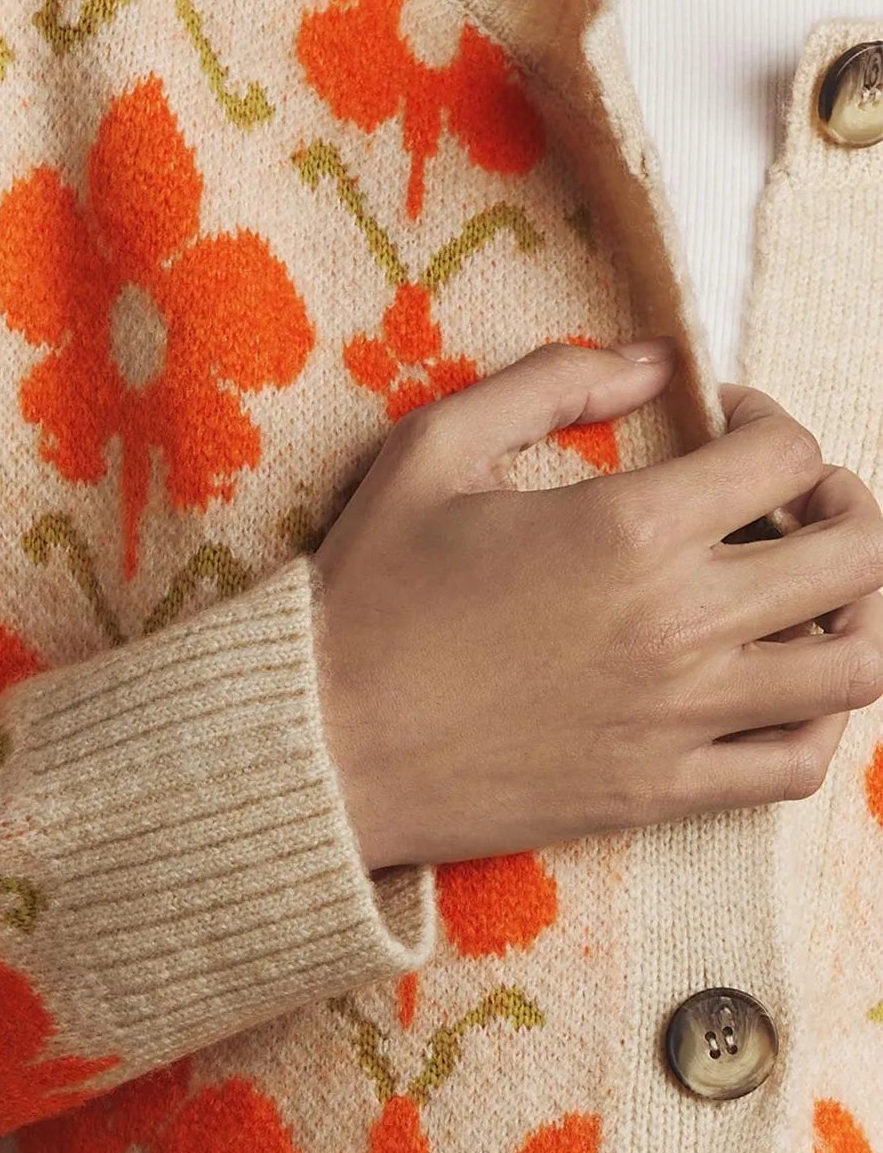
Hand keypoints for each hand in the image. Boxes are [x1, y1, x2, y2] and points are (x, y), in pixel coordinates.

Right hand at [310, 340, 882, 872]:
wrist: (323, 743)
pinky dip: (818, 719)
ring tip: (811, 590)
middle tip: (793, 497)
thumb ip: (550, 381)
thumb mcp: (433, 448)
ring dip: (859, 609)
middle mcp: (680, 624)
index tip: (722, 424)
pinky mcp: (662, 790)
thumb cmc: (369, 592)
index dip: (767, 418)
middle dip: (844, 501)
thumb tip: (655, 362)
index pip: (785, 453)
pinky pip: (797, 764)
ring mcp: (680, 718)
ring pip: (856, 664)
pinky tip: (780, 685)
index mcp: (629, 528)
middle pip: (857, 553)